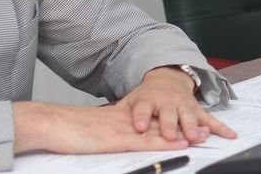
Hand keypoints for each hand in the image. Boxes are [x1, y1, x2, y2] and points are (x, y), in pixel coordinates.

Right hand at [12, 101, 190, 154]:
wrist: (53, 124)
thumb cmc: (71, 130)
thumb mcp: (96, 127)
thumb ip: (111, 128)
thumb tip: (119, 134)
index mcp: (124, 116)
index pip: (154, 117)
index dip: (174, 119)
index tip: (192, 120)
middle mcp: (130, 120)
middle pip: (163, 122)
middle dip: (185, 125)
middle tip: (207, 128)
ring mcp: (127, 129)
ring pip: (161, 130)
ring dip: (183, 133)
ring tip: (203, 135)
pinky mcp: (120, 140)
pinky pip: (148, 141)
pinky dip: (166, 142)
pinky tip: (181, 143)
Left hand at [117, 66, 235, 143]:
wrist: (168, 77)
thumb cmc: (146, 95)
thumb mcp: (130, 100)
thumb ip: (120, 112)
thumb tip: (98, 124)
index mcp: (148, 100)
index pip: (143, 109)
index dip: (140, 117)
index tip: (138, 127)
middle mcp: (168, 102)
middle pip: (169, 114)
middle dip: (171, 125)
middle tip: (172, 134)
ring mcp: (184, 105)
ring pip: (190, 117)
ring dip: (195, 127)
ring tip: (198, 137)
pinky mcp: (197, 109)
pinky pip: (210, 119)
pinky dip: (220, 127)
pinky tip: (229, 134)